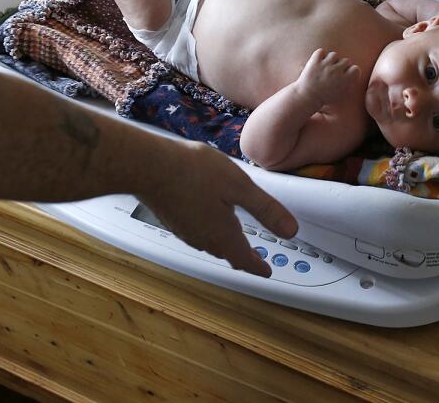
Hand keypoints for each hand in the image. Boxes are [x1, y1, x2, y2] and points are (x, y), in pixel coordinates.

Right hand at [136, 139, 296, 276]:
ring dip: (225, 245)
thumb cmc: (193, 172)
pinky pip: (196, 233)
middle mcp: (202, 238)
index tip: (267, 273)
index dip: (259, 267)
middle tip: (253, 258)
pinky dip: (209, 232)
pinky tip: (208, 219)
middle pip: (227, 253)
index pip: (245, 260)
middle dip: (243, 257)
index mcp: (222, 235)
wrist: (148, 166)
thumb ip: (265, 209)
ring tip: (234, 240)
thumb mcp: (240, 186)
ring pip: (210, 244)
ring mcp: (184, 230)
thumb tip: (290, 230)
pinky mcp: (172, 219)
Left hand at [296, 48, 360, 105]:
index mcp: (345, 80)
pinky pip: (321, 51)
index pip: (355, 68)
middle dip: (341, 66)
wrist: (307, 97)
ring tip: (325, 68)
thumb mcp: (341, 94)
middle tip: (333, 73)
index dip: (351, 71)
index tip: (346, 75)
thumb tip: (355, 71)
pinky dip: (320, 55)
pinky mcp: (315, 61)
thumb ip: (349, 82)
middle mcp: (337, 71)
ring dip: (330, 60)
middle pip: (346, 60)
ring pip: (334, 55)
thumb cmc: (324, 97)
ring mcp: (326, 65)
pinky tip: (318, 63)